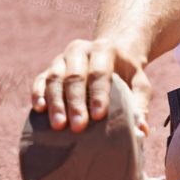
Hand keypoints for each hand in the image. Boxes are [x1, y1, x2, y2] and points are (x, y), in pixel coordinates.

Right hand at [30, 38, 151, 134]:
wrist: (109, 53)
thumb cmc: (126, 73)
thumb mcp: (139, 83)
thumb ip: (140, 104)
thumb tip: (141, 130)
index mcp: (104, 49)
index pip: (100, 72)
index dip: (98, 94)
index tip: (98, 115)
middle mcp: (80, 50)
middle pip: (75, 76)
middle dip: (75, 102)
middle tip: (77, 127)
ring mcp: (62, 58)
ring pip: (54, 78)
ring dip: (55, 102)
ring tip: (58, 125)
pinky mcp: (49, 68)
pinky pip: (40, 79)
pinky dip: (38, 93)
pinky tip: (39, 110)